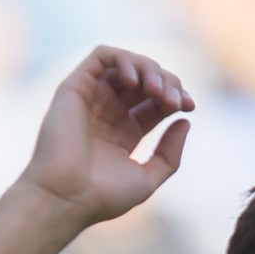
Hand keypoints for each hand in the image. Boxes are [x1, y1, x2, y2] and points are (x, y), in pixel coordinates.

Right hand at [18, 46, 193, 223]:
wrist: (65, 197)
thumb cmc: (102, 196)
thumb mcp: (147, 178)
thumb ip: (169, 153)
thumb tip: (185, 120)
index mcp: (125, 132)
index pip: (156, 101)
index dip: (177, 96)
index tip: (189, 106)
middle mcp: (108, 112)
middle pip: (146, 80)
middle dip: (167, 82)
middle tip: (173, 101)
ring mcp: (91, 98)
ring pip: (126, 63)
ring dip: (149, 69)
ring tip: (156, 90)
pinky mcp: (75, 87)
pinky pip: (102, 56)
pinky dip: (123, 59)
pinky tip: (134, 81)